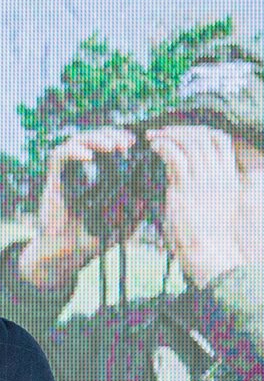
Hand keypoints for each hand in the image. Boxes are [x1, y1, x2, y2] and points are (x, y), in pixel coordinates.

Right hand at [17, 127, 135, 290]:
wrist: (66, 254)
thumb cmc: (93, 238)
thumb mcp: (124, 220)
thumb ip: (138, 204)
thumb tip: (153, 184)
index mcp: (99, 175)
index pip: (110, 145)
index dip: (122, 138)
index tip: (136, 142)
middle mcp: (82, 170)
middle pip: (95, 137)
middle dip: (112, 134)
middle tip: (127, 142)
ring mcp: (66, 174)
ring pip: (77, 140)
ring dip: (95, 138)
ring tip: (110, 146)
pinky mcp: (53, 180)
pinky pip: (59, 156)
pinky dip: (73, 151)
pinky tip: (87, 157)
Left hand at [149, 125, 250, 284]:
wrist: (209, 251)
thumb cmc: (206, 234)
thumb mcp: (211, 203)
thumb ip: (200, 184)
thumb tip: (178, 172)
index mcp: (229, 175)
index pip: (220, 139)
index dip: (201, 131)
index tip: (183, 133)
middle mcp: (219, 172)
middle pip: (204, 135)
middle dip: (181, 129)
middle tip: (162, 131)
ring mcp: (204, 178)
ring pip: (189, 141)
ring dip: (168, 135)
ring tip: (153, 137)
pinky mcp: (186, 186)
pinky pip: (174, 155)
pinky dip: (163, 146)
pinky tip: (153, 147)